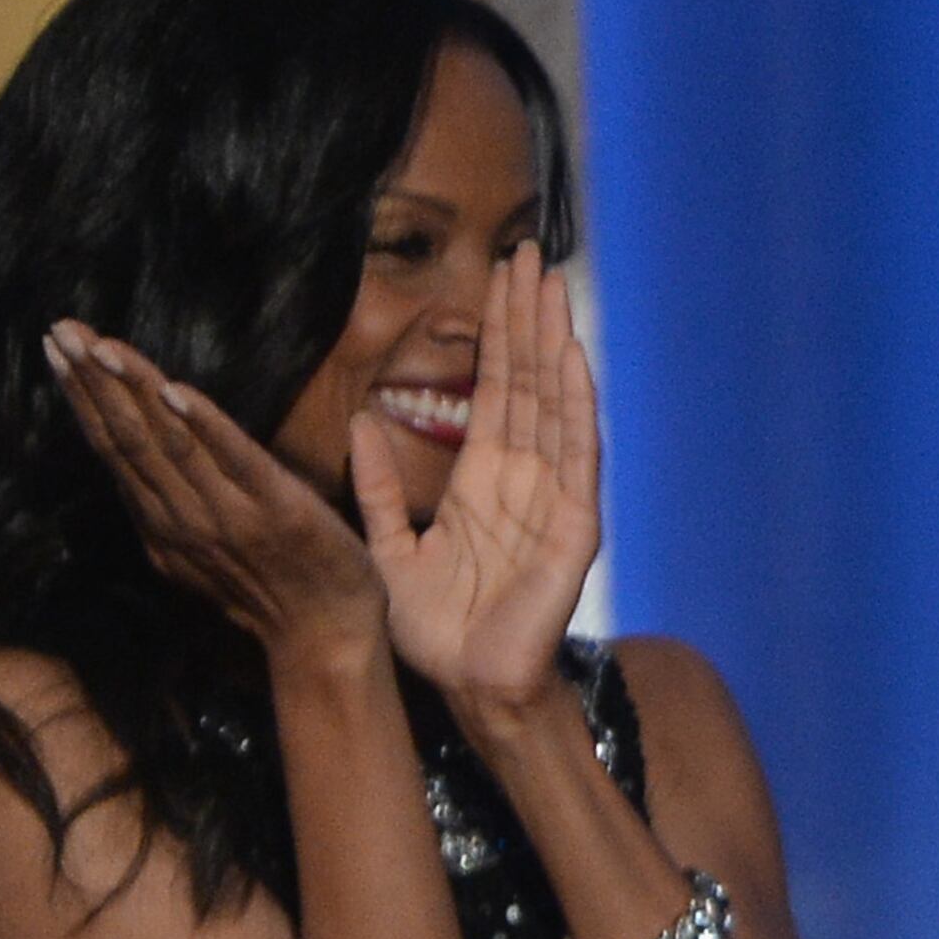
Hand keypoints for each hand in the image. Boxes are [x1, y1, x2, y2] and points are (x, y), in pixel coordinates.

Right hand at [47, 321, 386, 662]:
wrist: (326, 638)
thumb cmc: (273, 588)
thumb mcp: (202, 551)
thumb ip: (171, 505)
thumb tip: (141, 463)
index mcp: (164, 522)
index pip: (114, 448)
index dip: (83, 398)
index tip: (59, 349)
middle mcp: (184, 517)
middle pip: (128, 439)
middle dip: (93, 382)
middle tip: (63, 330)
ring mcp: (229, 514)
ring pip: (168, 443)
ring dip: (134, 391)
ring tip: (103, 346)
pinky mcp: (278, 511)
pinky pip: (236, 460)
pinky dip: (203, 425)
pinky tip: (174, 390)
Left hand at [363, 243, 600, 717]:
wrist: (470, 687)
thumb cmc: (436, 631)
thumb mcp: (388, 546)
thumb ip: (376, 486)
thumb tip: (359, 420)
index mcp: (485, 480)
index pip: (494, 389)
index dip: (496, 333)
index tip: (496, 275)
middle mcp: (525, 478)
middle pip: (529, 381)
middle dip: (528, 316)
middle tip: (528, 250)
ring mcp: (556, 497)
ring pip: (555, 403)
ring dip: (553, 342)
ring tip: (549, 284)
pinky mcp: (576, 525)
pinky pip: (578, 456)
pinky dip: (577, 406)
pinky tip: (573, 359)